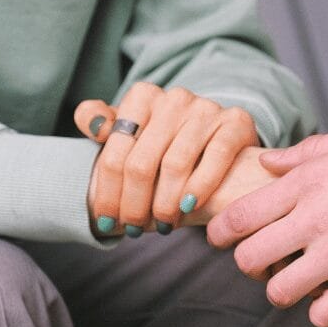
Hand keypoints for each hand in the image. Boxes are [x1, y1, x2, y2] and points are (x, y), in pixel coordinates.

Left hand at [75, 82, 258, 235]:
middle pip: (141, 163)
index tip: (106, 221)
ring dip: (165, 204)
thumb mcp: (131, 132)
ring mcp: (206, 108)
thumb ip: (103, 124)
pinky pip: (215, 157)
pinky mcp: (235, 122)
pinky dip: (199, 187)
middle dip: (134, 205)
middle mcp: (174, 98)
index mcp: (142, 96)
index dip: (107, 193)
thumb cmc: (165, 143)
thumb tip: (91, 122)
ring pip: (175, 165)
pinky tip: (188, 208)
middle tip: (134, 230)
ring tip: (162, 225)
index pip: (115, 153)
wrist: (219, 140)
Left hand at [207, 125, 327, 326]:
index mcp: (312, 178)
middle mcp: (316, 215)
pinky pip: (321, 314)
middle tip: (268, 266)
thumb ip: (314, 152)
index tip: (221, 239)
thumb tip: (270, 160)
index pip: (240, 214)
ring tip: (305, 284)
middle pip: (248, 258)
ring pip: (278, 292)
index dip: (221, 232)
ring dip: (288, 291)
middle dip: (252, 266)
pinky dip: (326, 311)